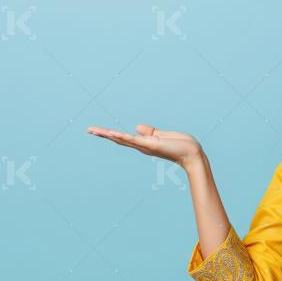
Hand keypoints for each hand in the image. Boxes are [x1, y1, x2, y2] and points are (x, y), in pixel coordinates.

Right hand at [87, 123, 203, 167]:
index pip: (125, 138)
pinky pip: (133, 139)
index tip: (98, 130)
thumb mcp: (163, 135)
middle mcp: (142, 146)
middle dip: (104, 135)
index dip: (112, 134)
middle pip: (119, 139)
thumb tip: (137, 127)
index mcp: (145, 143)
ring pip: (122, 139)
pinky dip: (122, 136)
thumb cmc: (182, 145)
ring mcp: (145, 146)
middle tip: (88, 130)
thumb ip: (151, 131)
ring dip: (108, 134)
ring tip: (93, 130)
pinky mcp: (150, 145)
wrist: (193, 154)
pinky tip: (111, 133)